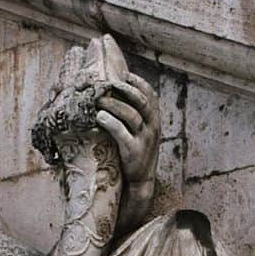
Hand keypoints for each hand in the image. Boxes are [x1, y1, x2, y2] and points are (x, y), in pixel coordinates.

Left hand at [96, 72, 159, 187]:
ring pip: (131, 115)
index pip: (150, 94)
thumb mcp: (142, 133)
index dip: (137, 82)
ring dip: (113, 104)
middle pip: (141, 101)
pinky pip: (121, 132)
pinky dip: (110, 122)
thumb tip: (118, 96)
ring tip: (99, 99)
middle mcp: (153, 127)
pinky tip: (100, 116)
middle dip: (125, 89)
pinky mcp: (133, 152)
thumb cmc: (136, 154)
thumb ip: (136, 116)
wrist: (141, 181)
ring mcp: (144, 140)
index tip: (123, 74)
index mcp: (155, 120)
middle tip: (108, 83)